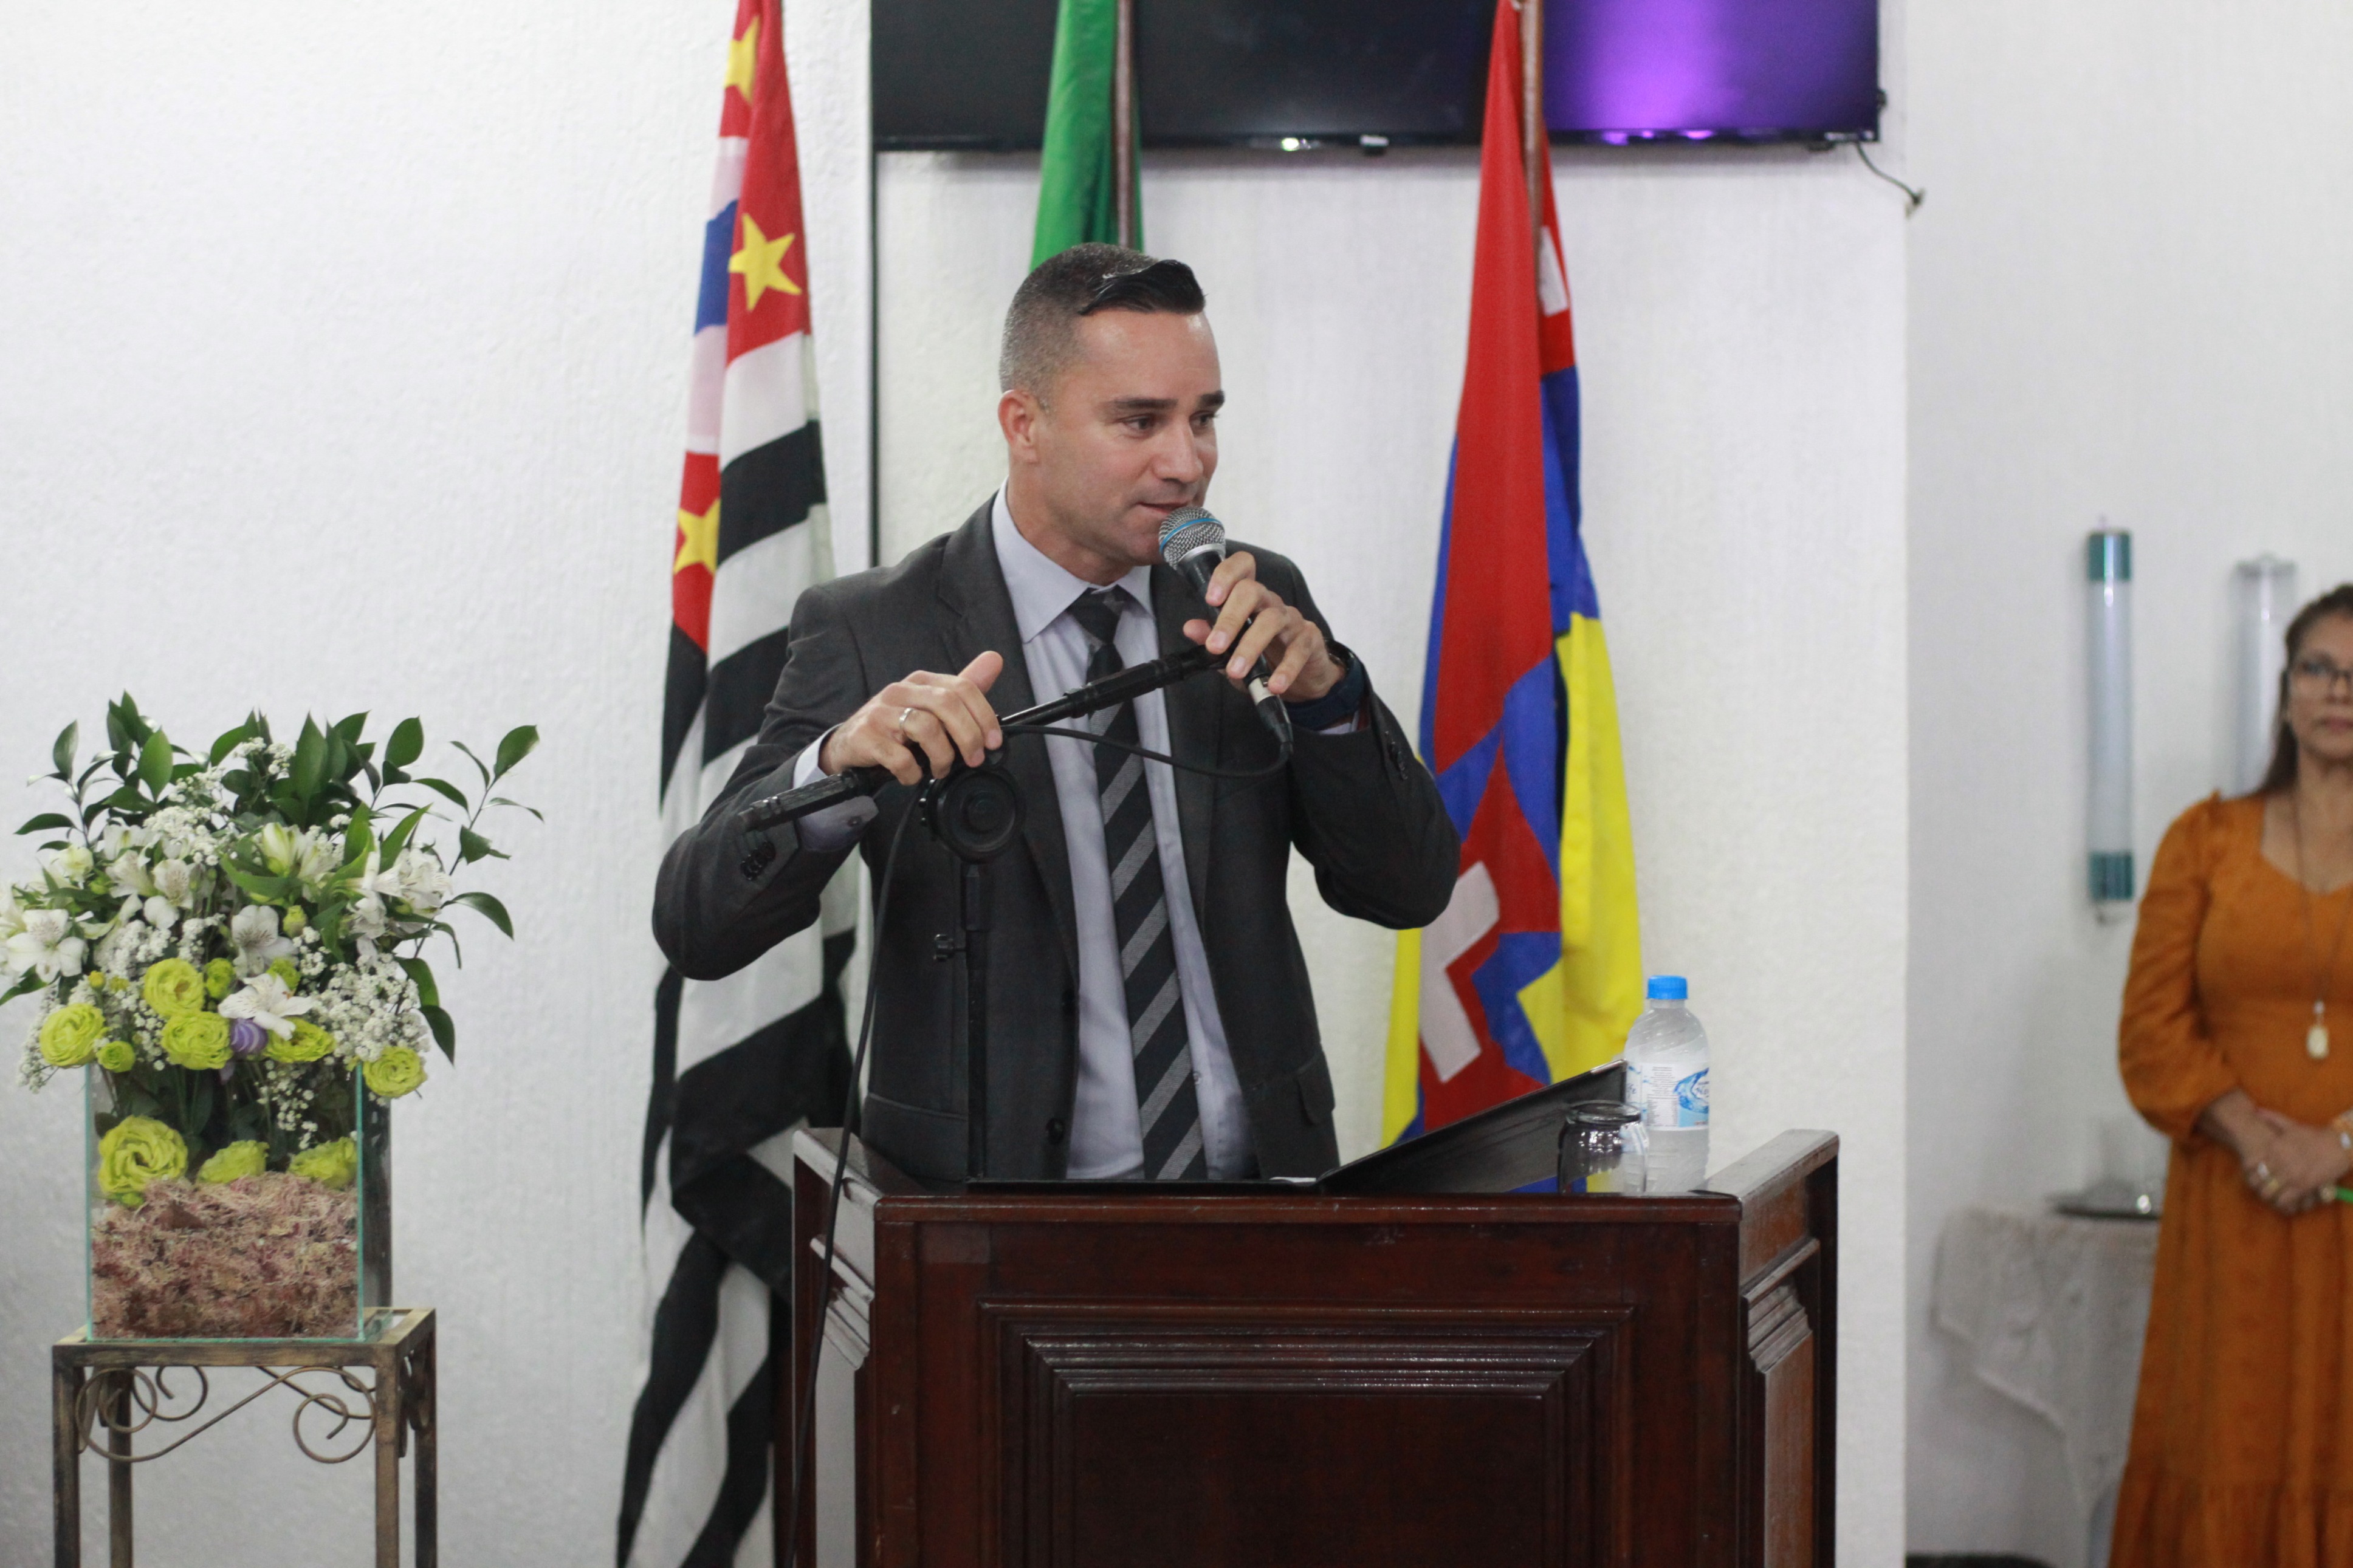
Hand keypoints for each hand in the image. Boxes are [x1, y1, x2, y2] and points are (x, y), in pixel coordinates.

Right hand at [819, 652, 1003, 785]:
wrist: (849, 744)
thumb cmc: (895, 727)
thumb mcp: (930, 707)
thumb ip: (963, 689)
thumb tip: (994, 660)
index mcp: (921, 681)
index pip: (962, 687)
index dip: (984, 716)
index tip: (994, 742)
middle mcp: (900, 691)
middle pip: (946, 704)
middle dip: (968, 736)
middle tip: (975, 759)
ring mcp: (880, 712)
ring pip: (925, 728)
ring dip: (942, 757)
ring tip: (941, 769)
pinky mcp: (866, 736)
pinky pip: (900, 757)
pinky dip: (913, 772)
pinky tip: (913, 775)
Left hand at [1181, 551, 1343, 700]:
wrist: (1302, 677)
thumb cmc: (1264, 656)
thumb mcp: (1231, 650)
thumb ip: (1211, 638)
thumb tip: (1190, 627)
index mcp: (1249, 599)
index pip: (1242, 567)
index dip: (1226, 575)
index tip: (1211, 598)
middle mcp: (1270, 603)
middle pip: (1252, 591)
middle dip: (1230, 618)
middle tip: (1215, 646)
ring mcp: (1291, 619)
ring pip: (1272, 620)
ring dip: (1250, 647)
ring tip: (1236, 671)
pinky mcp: (1309, 640)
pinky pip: (1298, 649)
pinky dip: (1285, 668)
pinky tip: (1274, 684)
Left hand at [2251, 1107, 2351, 1213]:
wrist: (2339, 1144)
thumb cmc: (2315, 1135)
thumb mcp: (2291, 1124)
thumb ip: (2272, 1118)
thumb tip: (2256, 1110)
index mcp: (2273, 1149)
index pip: (2251, 1168)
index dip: (2251, 1176)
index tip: (2258, 1178)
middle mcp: (2278, 1163)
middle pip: (2258, 1183)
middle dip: (2260, 1188)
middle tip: (2268, 1190)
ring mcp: (2290, 1176)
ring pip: (2269, 1195)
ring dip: (2271, 1198)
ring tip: (2277, 1198)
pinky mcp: (2303, 1187)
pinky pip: (2285, 1201)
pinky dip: (2284, 1204)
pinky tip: (2288, 1202)